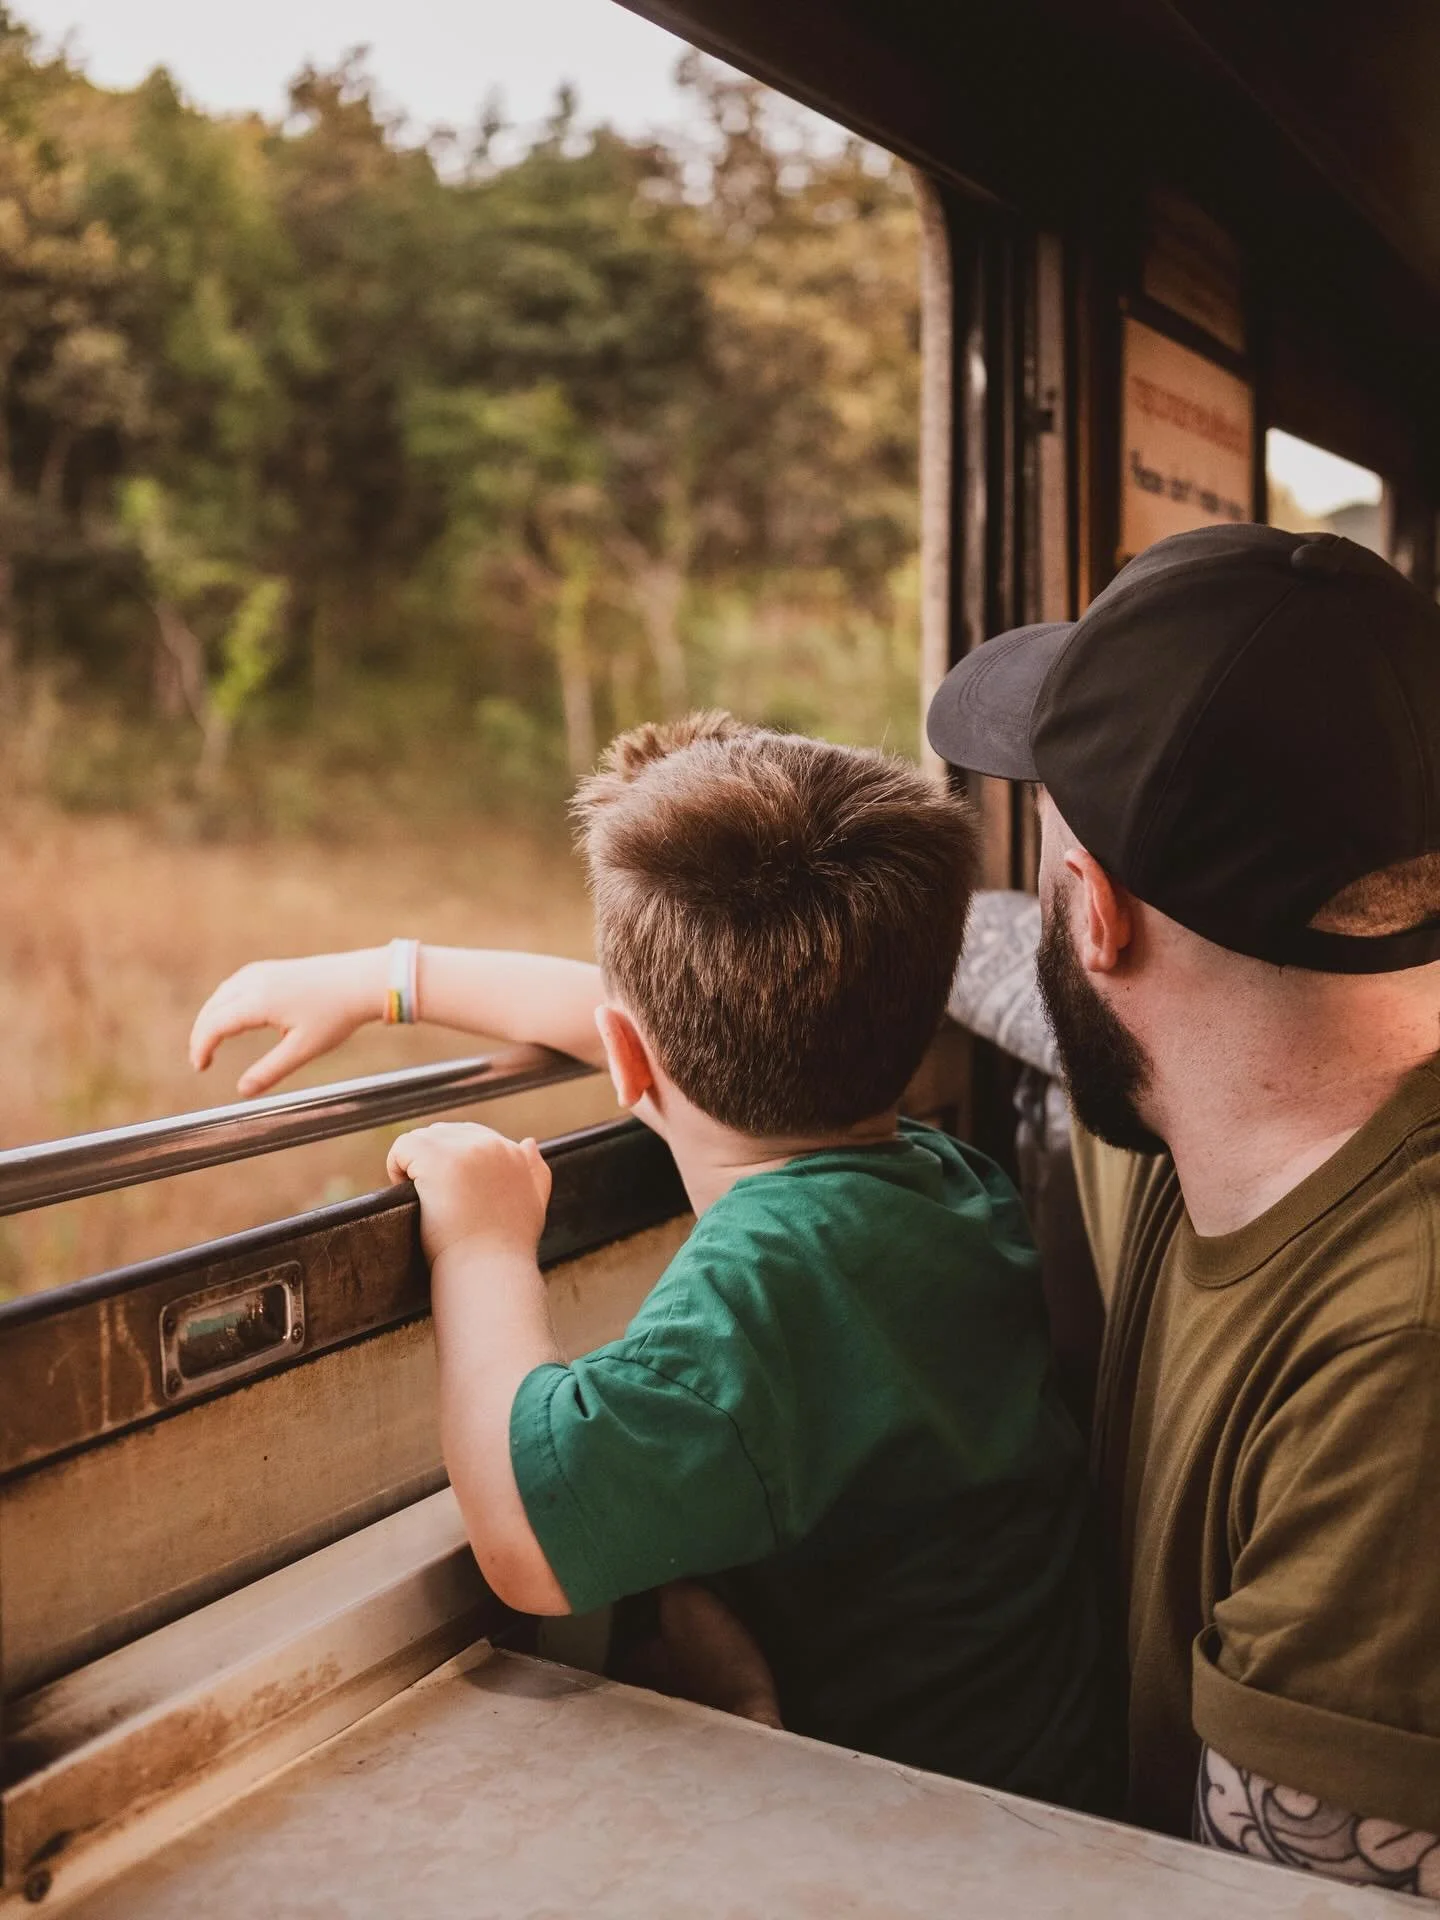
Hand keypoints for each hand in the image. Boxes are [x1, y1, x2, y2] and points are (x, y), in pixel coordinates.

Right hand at [189, 950, 386, 1096]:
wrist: (362, 980)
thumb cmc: (336, 1015)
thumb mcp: (303, 1049)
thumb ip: (271, 1071)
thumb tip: (243, 1092)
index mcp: (258, 1001)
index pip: (214, 1025)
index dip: (201, 1047)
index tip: (200, 1067)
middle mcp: (254, 981)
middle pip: (212, 1008)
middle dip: (202, 1035)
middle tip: (201, 1061)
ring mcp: (262, 971)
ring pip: (222, 994)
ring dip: (211, 1017)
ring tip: (210, 1043)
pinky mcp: (271, 968)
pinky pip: (235, 985)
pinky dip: (224, 1003)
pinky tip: (230, 1016)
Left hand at [386, 1122, 551, 1268]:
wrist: (489, 1270)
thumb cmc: (508, 1248)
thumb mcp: (534, 1205)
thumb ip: (537, 1172)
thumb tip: (528, 1143)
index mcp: (513, 1152)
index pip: (473, 1137)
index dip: (455, 1165)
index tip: (453, 1196)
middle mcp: (490, 1143)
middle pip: (445, 1133)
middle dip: (434, 1161)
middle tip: (436, 1200)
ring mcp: (463, 1148)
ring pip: (422, 1139)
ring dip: (415, 1165)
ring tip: (423, 1199)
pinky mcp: (435, 1157)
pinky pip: (402, 1147)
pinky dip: (396, 1168)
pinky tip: (408, 1194)